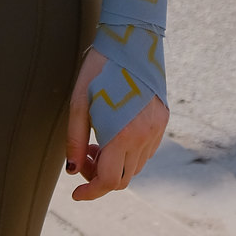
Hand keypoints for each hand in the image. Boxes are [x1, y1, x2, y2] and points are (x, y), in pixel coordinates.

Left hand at [65, 47, 168, 201]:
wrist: (131, 41)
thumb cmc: (99, 70)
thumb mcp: (78, 104)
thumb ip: (75, 141)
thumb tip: (73, 171)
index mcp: (123, 134)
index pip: (109, 181)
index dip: (91, 192)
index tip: (76, 194)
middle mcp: (144, 136)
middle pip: (123, 179)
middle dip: (100, 177)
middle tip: (85, 156)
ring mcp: (157, 129)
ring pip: (135, 167)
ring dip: (114, 164)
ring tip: (98, 141)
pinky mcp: (163, 120)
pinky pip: (146, 151)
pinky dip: (128, 153)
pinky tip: (115, 133)